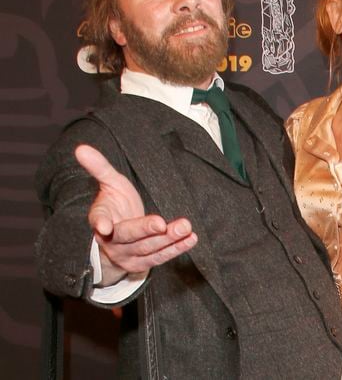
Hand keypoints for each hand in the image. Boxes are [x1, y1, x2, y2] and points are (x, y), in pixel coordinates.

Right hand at [76, 145, 197, 285]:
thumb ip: (99, 167)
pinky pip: (160, 257)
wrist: (116, 237)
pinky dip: (176, 249)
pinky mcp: (142, 265)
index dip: (100, 223)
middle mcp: (112, 241)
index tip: (104, 226)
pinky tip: (190, 239)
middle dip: (145, 230)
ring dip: (168, 239)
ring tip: (185, 227)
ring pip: (148, 248)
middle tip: (161, 223)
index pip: (98, 220)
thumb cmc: (115, 204)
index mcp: (100, 219)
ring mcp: (127, 255)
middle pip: (129, 236)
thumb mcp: (109, 183)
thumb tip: (81, 148)